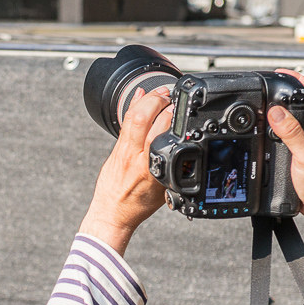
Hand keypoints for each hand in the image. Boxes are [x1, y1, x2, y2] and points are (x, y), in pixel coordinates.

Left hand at [79, 87, 173, 253]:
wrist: (111, 213)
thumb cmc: (137, 205)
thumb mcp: (165, 190)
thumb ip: (176, 171)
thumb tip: (192, 156)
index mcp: (148, 169)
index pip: (158, 135)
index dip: (170, 117)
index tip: (182, 107)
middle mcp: (133, 156)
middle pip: (141, 119)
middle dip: (157, 101)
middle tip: (171, 94)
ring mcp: (123, 151)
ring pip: (130, 117)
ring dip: (147, 99)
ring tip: (161, 91)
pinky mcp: (116, 148)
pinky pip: (124, 123)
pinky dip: (133, 105)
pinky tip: (140, 93)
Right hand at [266, 70, 303, 247]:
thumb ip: (291, 132)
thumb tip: (276, 110)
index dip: (297, 78)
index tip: (280, 73)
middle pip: (300, 102)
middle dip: (284, 91)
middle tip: (266, 86)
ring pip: (293, 118)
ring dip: (279, 110)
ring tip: (262, 105)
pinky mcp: (301, 153)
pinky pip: (287, 134)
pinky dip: (275, 128)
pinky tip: (265, 133)